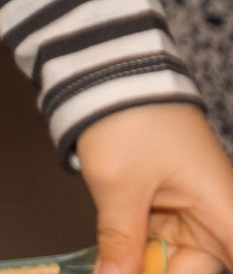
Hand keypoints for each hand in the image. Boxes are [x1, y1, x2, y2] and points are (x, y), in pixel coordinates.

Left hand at [79, 102, 232, 273]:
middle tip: (120, 272)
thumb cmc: (129, 117)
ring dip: (144, 266)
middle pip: (200, 269)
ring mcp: (190, 215)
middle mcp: (216, 217)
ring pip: (175, 262)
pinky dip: (137, 254)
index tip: (173, 268)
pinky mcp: (166, 210)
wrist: (108, 75)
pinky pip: (157, 246)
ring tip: (114, 264)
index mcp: (225, 210)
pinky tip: (116, 261)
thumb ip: (121, 240)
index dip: (201, 271)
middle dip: (160, 272)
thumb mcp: (119, 185)